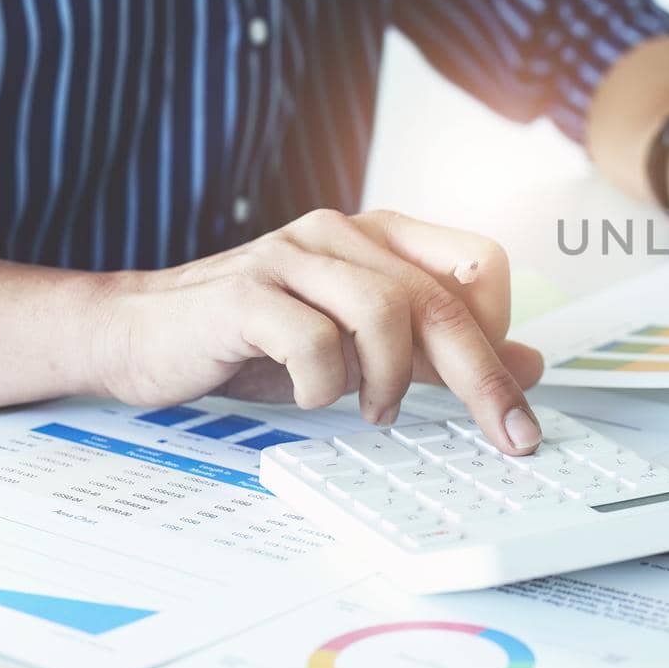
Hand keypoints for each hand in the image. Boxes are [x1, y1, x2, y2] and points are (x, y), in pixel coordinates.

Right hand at [90, 209, 544, 453]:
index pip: (480, 263)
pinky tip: (308, 394)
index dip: (500, 327)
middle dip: (482, 376)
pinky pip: (313, 339)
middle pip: (440, 299)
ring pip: (386, 311)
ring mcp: (291, 258)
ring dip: (393, 378)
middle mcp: (342, 234)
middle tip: (507, 433)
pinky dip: (325, 383)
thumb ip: (442, 352)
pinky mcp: (244, 295)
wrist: (138, 333)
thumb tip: (530, 365)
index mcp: (380, 236)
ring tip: (373, 410)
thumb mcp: (364, 345)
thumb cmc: (256, 338)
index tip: (500, 391)